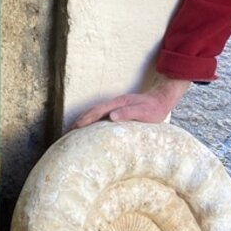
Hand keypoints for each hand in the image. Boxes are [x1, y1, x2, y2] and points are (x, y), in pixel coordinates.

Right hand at [72, 76, 191, 128]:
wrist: (162, 100)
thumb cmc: (154, 109)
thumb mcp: (143, 112)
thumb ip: (128, 113)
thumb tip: (111, 116)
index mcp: (118, 104)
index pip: (97, 112)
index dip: (85, 119)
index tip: (74, 128)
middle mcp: (115, 104)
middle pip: (93, 111)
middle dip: (80, 120)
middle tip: (68, 131)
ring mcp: (116, 106)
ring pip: (96, 113)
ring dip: (85, 120)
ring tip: (75, 130)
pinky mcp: (119, 110)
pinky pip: (102, 115)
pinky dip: (93, 120)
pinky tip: (92, 128)